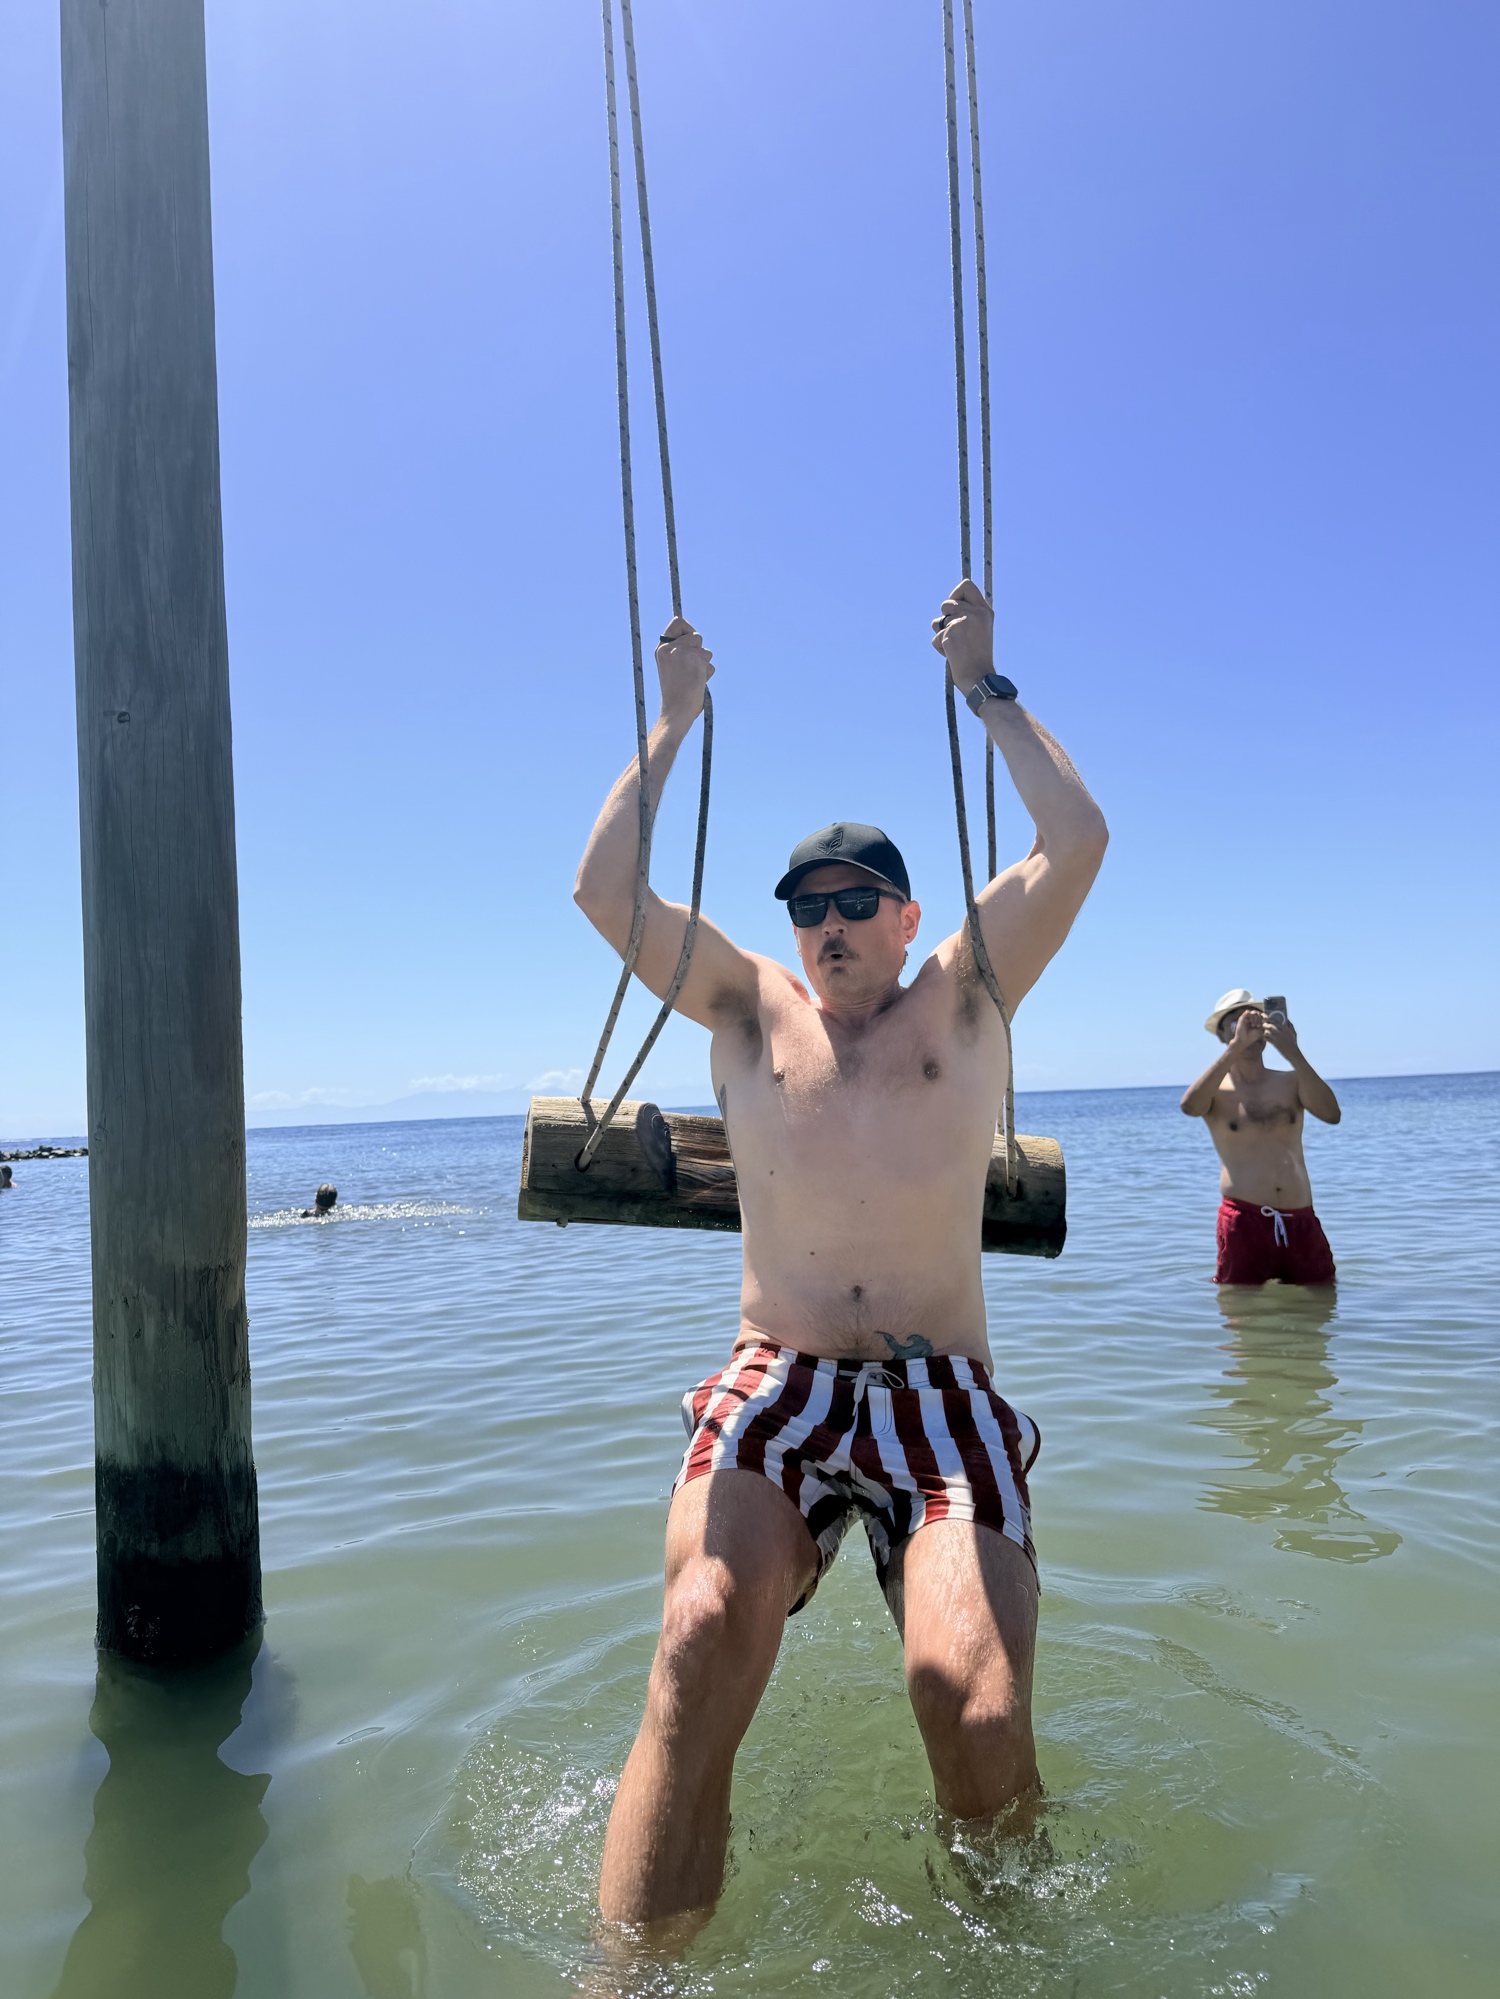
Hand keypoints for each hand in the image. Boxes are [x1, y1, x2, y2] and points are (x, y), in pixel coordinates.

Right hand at [655, 617, 713, 725]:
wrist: (676, 710)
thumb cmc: (677, 693)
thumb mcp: (672, 666)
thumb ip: (681, 650)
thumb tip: (697, 637)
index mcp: (662, 648)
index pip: (679, 622)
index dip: (689, 630)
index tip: (691, 644)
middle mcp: (669, 648)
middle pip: (697, 636)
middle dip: (699, 654)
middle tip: (689, 671)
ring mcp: (680, 653)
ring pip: (706, 651)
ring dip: (704, 666)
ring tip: (692, 679)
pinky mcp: (693, 660)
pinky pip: (709, 664)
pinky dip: (707, 674)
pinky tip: (696, 684)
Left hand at [930, 577, 993, 692]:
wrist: (979, 676)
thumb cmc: (978, 657)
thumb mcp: (981, 629)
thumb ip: (969, 614)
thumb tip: (950, 604)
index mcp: (985, 611)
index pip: (966, 585)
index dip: (955, 594)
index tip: (954, 607)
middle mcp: (976, 612)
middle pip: (947, 602)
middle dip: (945, 618)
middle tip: (954, 632)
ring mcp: (964, 621)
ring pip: (939, 620)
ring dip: (941, 633)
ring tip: (955, 645)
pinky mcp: (951, 632)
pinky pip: (936, 637)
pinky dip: (940, 647)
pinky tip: (953, 655)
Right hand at [1227, 1008, 1265, 1056]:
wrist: (1244, 1040)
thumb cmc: (1252, 1036)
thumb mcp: (1260, 1030)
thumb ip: (1262, 1023)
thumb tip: (1266, 1018)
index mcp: (1256, 1021)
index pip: (1261, 1015)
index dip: (1264, 1016)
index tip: (1266, 1020)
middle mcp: (1251, 1019)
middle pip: (1258, 1013)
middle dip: (1260, 1018)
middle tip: (1258, 1026)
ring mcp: (1246, 1018)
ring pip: (1254, 1012)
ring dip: (1256, 1018)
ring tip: (1254, 1025)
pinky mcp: (1242, 1018)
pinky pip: (1248, 1012)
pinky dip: (1251, 1016)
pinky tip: (1251, 1023)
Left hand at [1263, 1015, 1298, 1058]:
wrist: (1293, 1052)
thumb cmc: (1293, 1042)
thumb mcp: (1293, 1032)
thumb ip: (1290, 1025)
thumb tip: (1286, 1019)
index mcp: (1285, 1028)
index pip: (1275, 1021)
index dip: (1268, 1018)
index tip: (1264, 1017)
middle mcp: (1281, 1032)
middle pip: (1270, 1026)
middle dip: (1264, 1024)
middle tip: (1262, 1024)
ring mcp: (1278, 1038)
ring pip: (1267, 1032)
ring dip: (1264, 1031)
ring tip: (1264, 1032)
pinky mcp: (1275, 1044)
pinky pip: (1267, 1039)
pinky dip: (1265, 1037)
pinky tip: (1266, 1038)